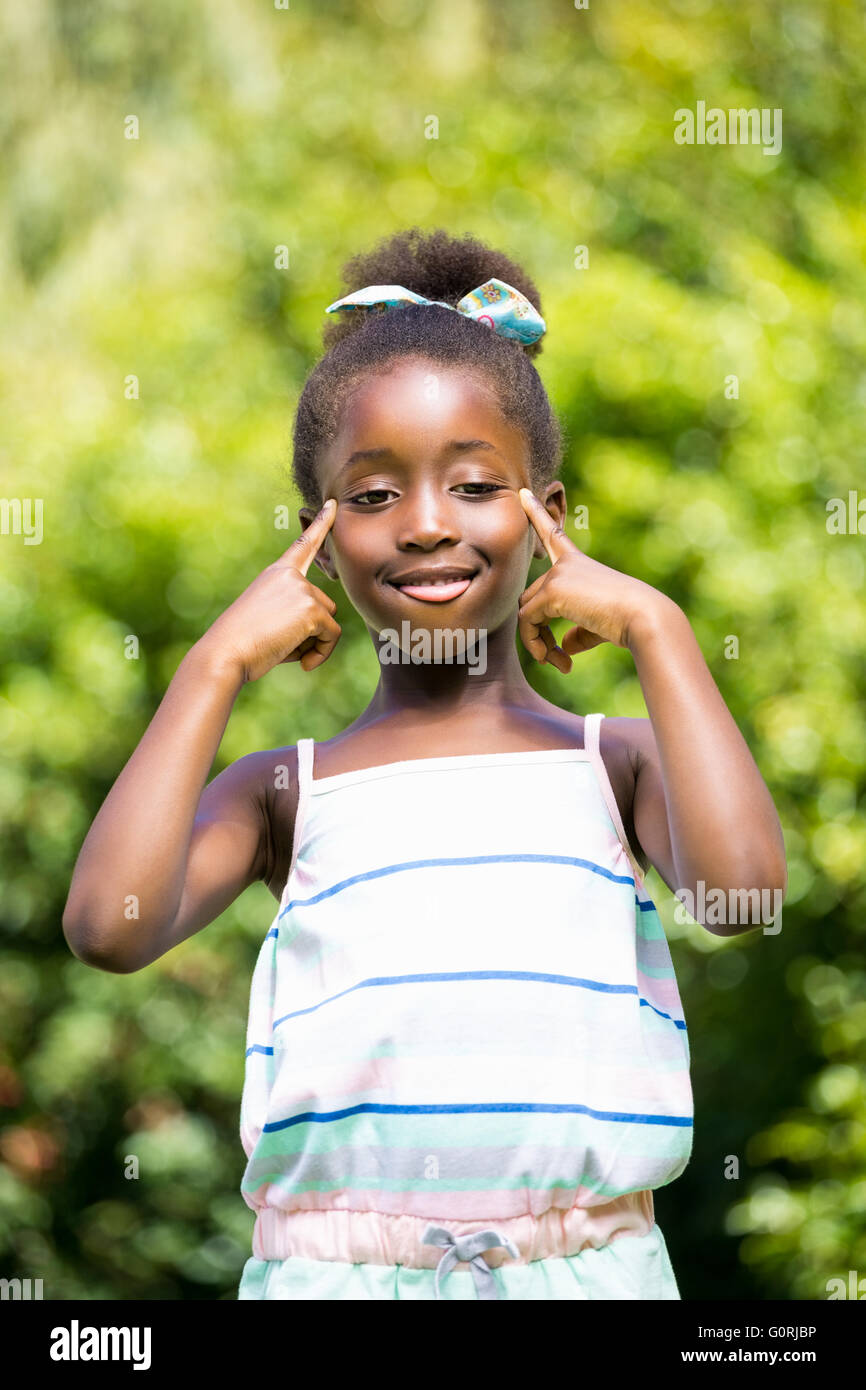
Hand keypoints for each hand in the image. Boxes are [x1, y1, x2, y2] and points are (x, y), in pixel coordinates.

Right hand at [196, 499, 340, 682]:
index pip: (303, 546)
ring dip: (316, 643)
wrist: (224, 653)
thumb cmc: (241, 644)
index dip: (322, 525)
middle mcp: (290, 576)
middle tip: (282, 644)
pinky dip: (322, 654)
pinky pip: (332, 636)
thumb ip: (295, 612)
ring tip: (285, 650)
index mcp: (276, 574)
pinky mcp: (311, 608)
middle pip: (325, 605)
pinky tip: (302, 663)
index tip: (334, 505)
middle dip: (312, 631)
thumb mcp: (267, 619)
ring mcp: (301, 589)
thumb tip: (326, 626)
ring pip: (330, 622)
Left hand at [517, 488, 667, 671]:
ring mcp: (557, 575)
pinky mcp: (552, 591)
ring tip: (556, 663)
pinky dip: (535, 645)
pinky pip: (528, 622)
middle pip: (531, 599)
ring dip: (536, 643)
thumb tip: (564, 648)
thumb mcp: (598, 625)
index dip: (537, 514)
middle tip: (556, 660)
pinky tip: (557, 659)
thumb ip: (578, 632)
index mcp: (579, 563)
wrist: (644, 617)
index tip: (522, 493)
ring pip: (526, 613)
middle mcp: (565, 564)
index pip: (553, 535)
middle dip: (537, 633)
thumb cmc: (627, 622)